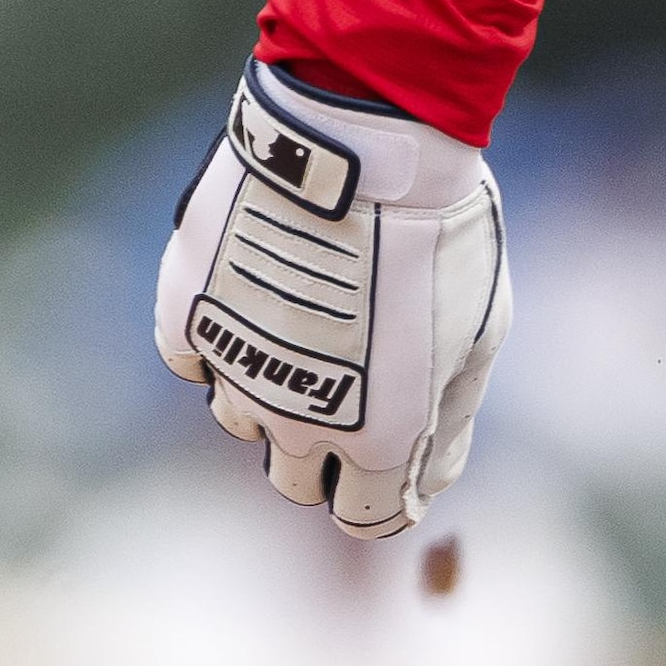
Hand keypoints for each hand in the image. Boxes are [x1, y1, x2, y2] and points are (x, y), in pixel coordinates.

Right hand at [154, 60, 513, 537]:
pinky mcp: (186, 314)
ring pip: (242, 421)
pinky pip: (195, 358)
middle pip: (298, 481)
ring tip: (316, 320)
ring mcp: (234, 368)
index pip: (367, 518)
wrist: (361, 147)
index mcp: (379, 437)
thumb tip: (426, 478)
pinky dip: (224, 339)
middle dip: (330, 453)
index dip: (389, 495)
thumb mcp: (480, 329)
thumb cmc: (440, 234)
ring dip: (276, 392)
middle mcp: (296, 420)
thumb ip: (450, 416)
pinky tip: (260, 293)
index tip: (401, 461)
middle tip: (359, 382)